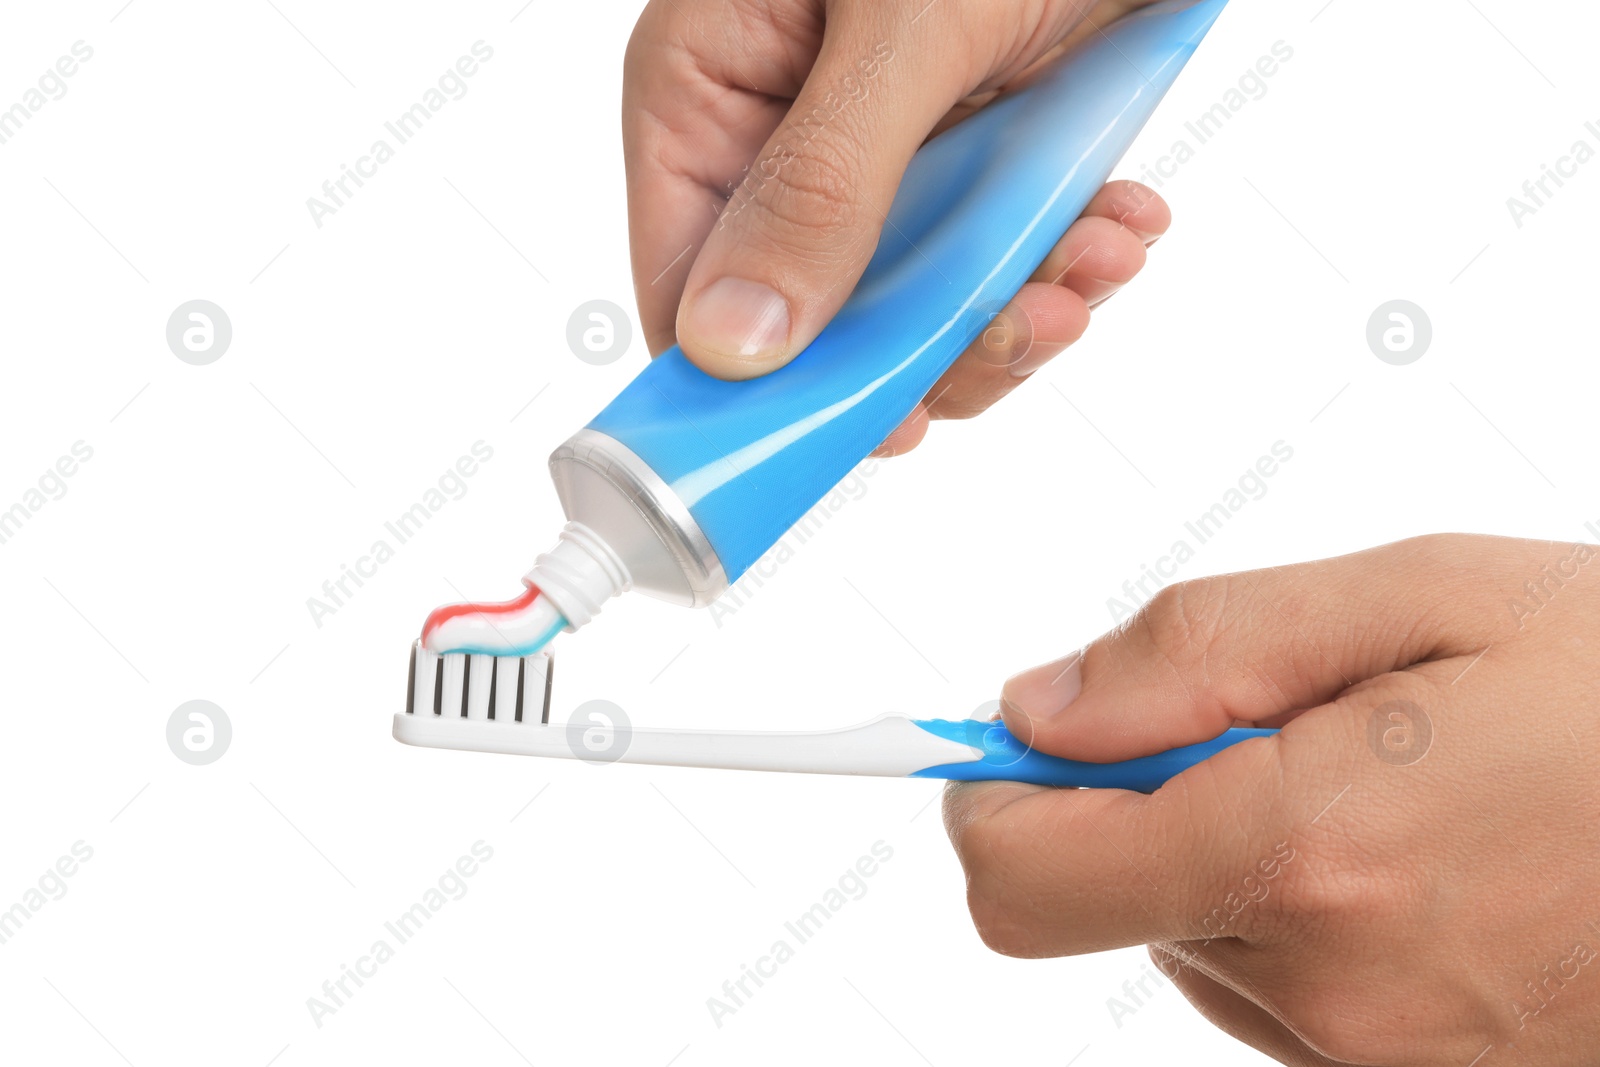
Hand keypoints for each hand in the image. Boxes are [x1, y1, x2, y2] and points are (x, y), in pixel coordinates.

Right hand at [622, 0, 1167, 454]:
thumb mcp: (901, 27)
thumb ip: (821, 186)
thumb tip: (731, 345)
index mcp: (707, 92)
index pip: (688, 288)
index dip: (767, 386)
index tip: (872, 429)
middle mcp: (781, 134)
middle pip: (824, 321)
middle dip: (942, 342)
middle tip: (1037, 321)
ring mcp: (883, 149)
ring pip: (925, 304)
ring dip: (1025, 301)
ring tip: (1102, 253)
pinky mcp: (971, 147)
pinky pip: (999, 252)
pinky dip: (1068, 254)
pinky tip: (1121, 220)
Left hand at [944, 534, 1599, 1063]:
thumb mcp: (1426, 599)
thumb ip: (1202, 649)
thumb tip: (1040, 708)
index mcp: (1312, 854)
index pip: (1026, 877)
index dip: (990, 800)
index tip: (1003, 742)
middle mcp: (1331, 989)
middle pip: (1104, 900)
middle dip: (1136, 797)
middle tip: (1265, 720)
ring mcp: (1379, 1061)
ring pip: (1189, 942)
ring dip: (1225, 849)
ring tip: (1374, 781)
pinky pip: (1279, 992)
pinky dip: (1293, 911)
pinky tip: (1408, 851)